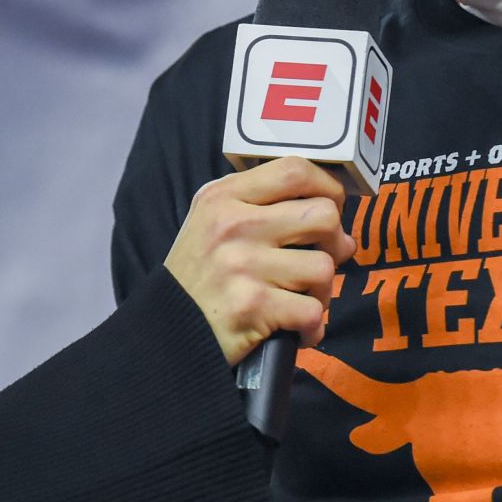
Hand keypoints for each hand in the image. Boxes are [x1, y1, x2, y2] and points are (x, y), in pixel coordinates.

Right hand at [163, 157, 354, 365]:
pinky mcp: (253, 306)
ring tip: (301, 298)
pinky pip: (313, 311)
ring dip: (322, 291)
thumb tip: (335, 218)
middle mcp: (233, 225)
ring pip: (324, 267)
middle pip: (323, 216)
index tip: (332, 206)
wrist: (166, 331)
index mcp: (224, 197)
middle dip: (334, 242)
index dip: (328, 187)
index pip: (295, 170)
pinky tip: (296, 328)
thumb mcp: (213, 221)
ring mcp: (243, 265)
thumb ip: (262, 205)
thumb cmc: (200, 275)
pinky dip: (312, 327)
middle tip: (321, 258)